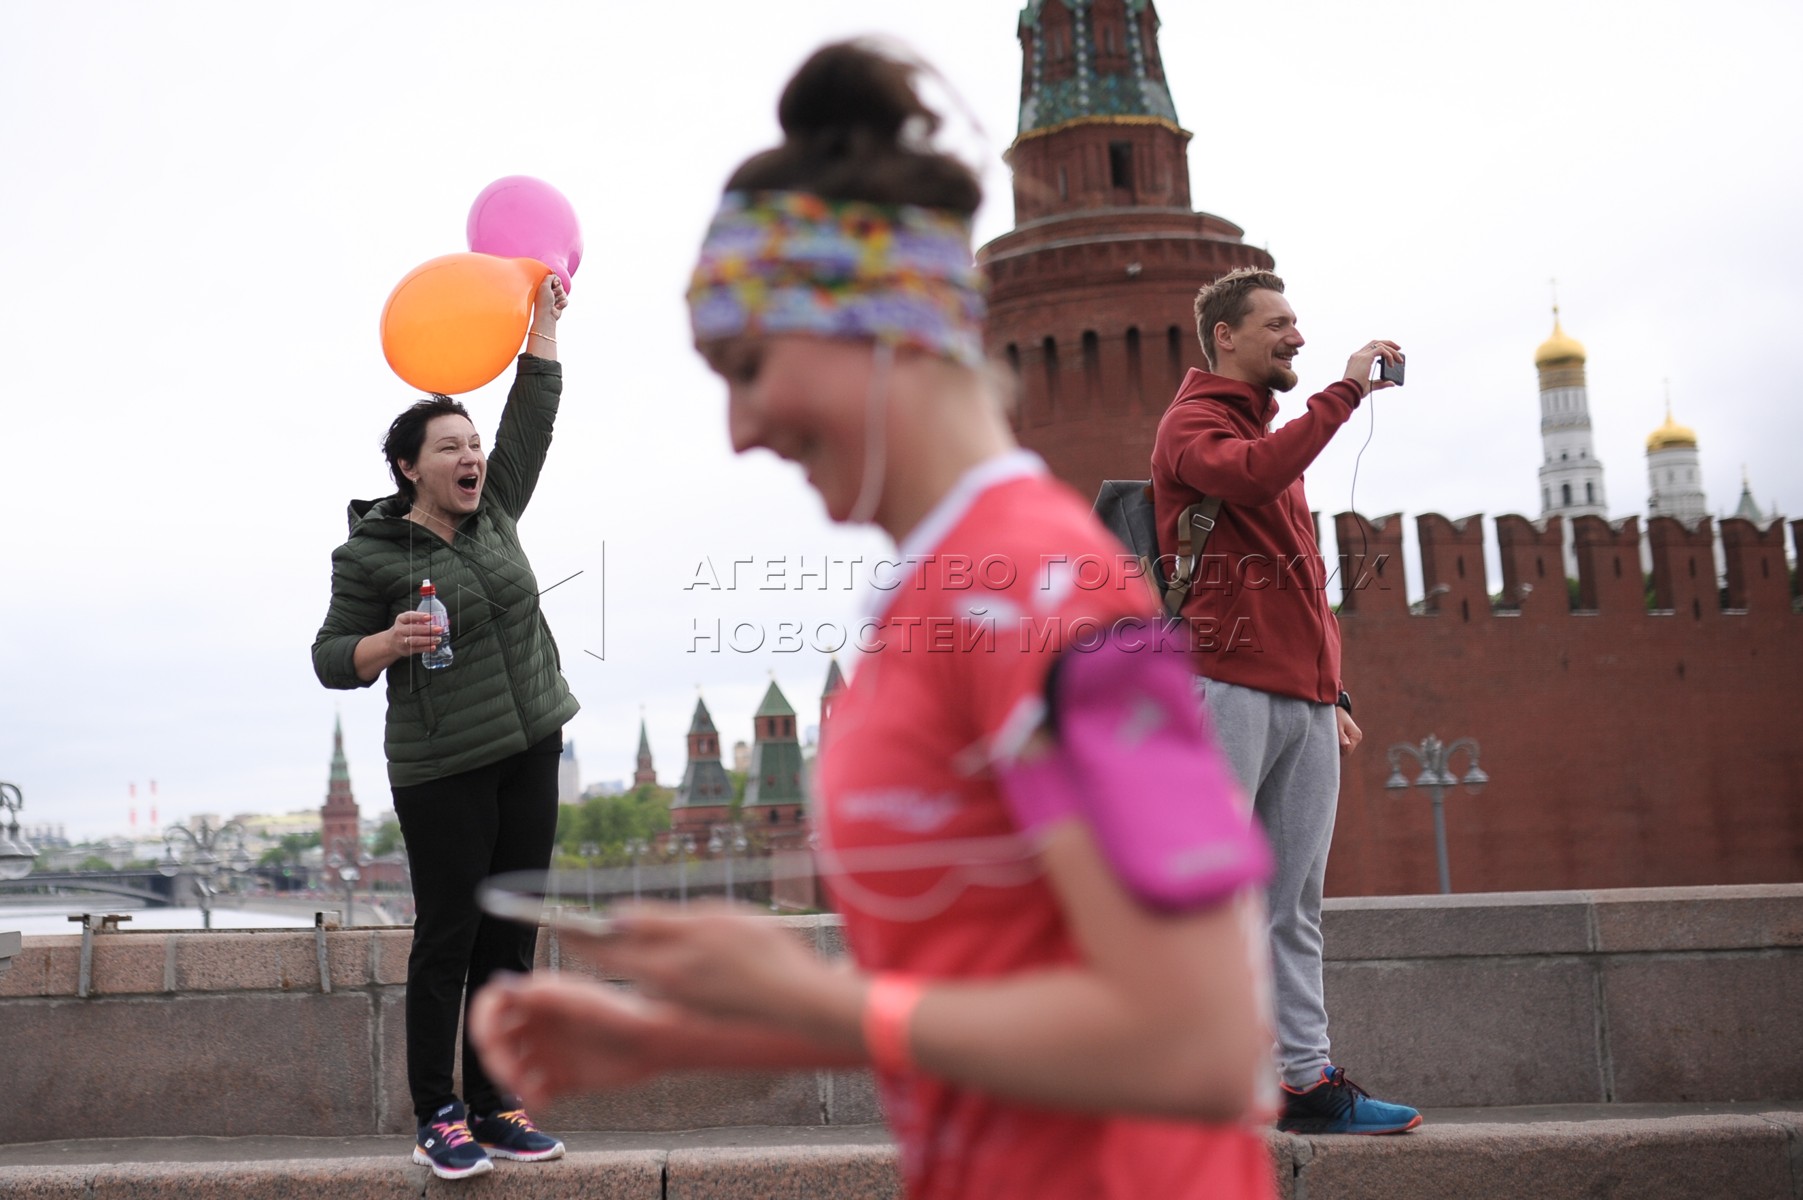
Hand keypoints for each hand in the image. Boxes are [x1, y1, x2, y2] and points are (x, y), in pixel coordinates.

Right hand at [388, 608, 441, 657]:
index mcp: (401, 619)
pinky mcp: (406, 650)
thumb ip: (420, 619)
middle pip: (413, 629)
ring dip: (427, 640)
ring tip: (438, 639)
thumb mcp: (408, 621)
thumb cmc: (404, 629)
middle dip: (427, 629)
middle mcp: (400, 630)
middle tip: (439, 629)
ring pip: (414, 640)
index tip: (430, 617)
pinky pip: (417, 649)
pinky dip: (426, 648)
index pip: (409, 616)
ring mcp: (402, 641)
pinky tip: (433, 647)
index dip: (420, 616)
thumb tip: (436, 620)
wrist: (391, 642)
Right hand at [469, 973, 668, 1106]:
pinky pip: (532, 1091)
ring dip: (512, 1083)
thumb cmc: (625, 1015)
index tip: (488, 1043)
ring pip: (510, 1068)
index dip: (483, 1022)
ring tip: (537, 1094)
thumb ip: (543, 996)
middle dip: (497, 1062)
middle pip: (496, 1040)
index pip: (493, 1004)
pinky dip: (531, 1099)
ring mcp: (548, 1051)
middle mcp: (539, 1022)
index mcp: (540, 997)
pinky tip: (545, 1103)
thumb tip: (499, 984)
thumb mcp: (583, 1004)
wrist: (656, 1045)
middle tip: (515, 1082)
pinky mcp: (560, 1077)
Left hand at [531, 273, 567, 334]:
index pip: (555, 278)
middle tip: (553, 294)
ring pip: (564, 293)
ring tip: (553, 302)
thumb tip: (554, 274)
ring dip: (560, 297)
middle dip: (558, 290)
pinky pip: (566, 300)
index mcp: (544, 286)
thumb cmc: (543, 301)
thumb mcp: (544, 285)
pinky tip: (556, 307)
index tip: (554, 284)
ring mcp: (554, 298)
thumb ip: (549, 277)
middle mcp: (549, 292)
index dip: (556, 281)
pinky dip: (562, 303)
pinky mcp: (559, 304)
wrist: (546, 315)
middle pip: (560, 285)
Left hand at [581, 902, 843, 1028]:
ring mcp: (682, 997)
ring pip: (643, 969)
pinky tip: (663, 952)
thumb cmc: (760, 953)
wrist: (798, 1000)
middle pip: (618, 961)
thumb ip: (659, 921)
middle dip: (593, 944)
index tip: (553, 920)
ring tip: (612, 933)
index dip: (576, 933)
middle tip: (570, 928)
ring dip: (625, 952)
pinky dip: (654, 964)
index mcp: (663, 964)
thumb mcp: (710, 921)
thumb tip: (616, 917)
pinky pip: (665, 980)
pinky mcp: (699, 1004)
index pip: (604, 948)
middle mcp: (665, 986)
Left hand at [1335, 706, 1361, 756]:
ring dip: (1336, 747)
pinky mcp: (1349, 739)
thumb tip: (1346, 746)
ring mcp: (1353, 739)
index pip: (1347, 750)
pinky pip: (1342, 746)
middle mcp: (1356, 739)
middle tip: (1328, 740)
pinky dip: (1336, 744)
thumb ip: (1341, 736)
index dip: (1338, 748)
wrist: (1337, 708)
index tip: (1330, 742)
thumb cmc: (1337, 715)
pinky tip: (1332, 738)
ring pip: (1343, 750)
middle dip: (1337, 749)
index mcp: (1356, 736)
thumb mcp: (1338, 725)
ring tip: (1330, 737)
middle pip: (1346, 752)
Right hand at [1343, 340, 1402, 396]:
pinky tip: (1392, 364)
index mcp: (1356, 359)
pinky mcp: (1365, 357)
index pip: (1370, 347)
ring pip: (1380, 344)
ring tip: (1399, 359)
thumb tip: (1392, 383)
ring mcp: (1360, 355)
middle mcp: (1357, 355)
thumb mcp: (1370, 385)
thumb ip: (1381, 383)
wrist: (1348, 392)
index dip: (1382, 347)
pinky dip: (1389, 355)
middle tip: (1399, 349)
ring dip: (1392, 350)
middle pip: (1375, 342)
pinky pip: (1382, 350)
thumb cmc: (1355, 391)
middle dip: (1389, 344)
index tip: (1392, 352)